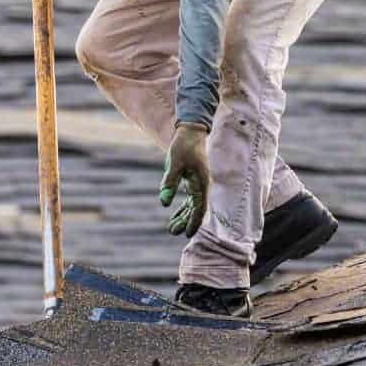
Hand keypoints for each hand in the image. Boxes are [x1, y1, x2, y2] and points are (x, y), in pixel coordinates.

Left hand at [159, 122, 210, 237]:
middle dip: (185, 222)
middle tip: (172, 232)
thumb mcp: (174, 163)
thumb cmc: (183, 146)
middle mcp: (202, 186)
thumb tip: (164, 202)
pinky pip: (189, 198)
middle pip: (195, 209)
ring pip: (192, 206)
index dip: (193, 222)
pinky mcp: (192, 180)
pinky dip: (183, 207)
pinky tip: (175, 214)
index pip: (199, 208)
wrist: (190, 131)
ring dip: (183, 216)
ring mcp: (198, 183)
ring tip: (172, 228)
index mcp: (201, 183)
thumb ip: (170, 182)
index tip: (186, 234)